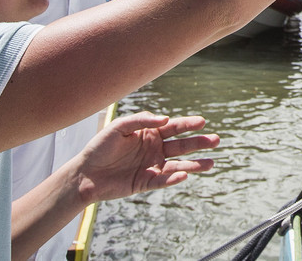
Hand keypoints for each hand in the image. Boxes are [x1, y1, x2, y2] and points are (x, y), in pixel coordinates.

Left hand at [68, 111, 219, 204]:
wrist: (85, 173)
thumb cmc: (100, 146)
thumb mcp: (119, 126)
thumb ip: (142, 120)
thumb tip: (166, 119)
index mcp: (150, 133)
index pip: (174, 127)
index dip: (188, 124)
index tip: (202, 122)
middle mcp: (154, 149)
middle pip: (182, 146)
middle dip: (199, 143)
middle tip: (216, 140)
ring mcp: (152, 166)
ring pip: (178, 165)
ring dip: (194, 164)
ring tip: (210, 163)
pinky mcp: (146, 183)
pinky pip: (163, 180)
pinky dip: (174, 179)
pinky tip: (184, 175)